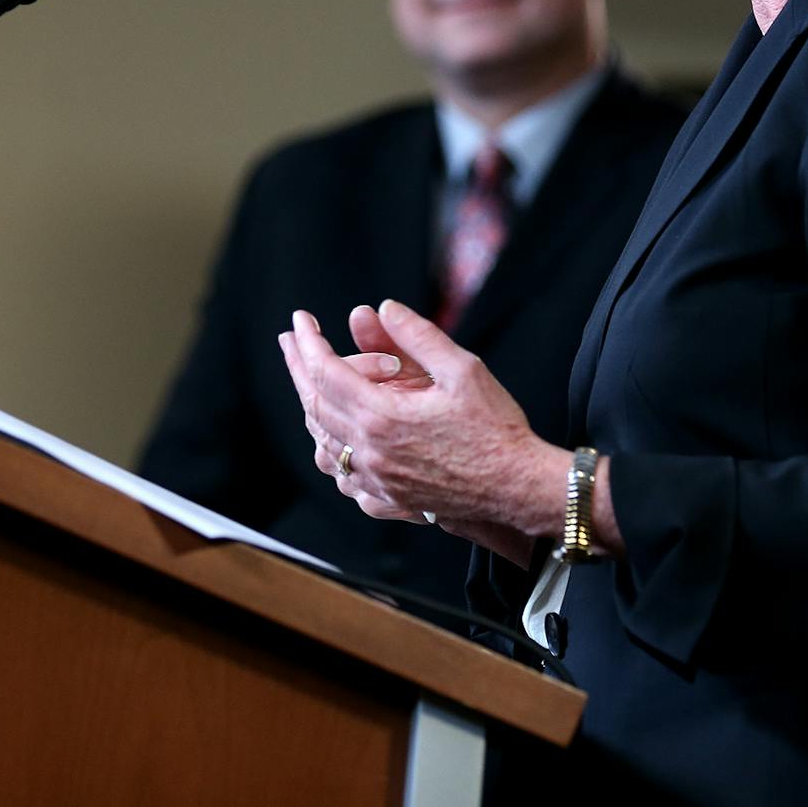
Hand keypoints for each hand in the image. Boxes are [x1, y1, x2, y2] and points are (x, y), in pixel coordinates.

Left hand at [277, 299, 565, 540]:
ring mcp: (376, 480)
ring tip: (308, 382)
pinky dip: (332, 452)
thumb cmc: (495, 428)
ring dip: (312, 408)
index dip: (309, 343)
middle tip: (289, 342)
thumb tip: (383, 309)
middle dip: (299, 368)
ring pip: (324, 443)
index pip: (326, 373)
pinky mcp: (388, 499)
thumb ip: (417, 336)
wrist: (517, 487)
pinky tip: (334, 440)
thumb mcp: (462, 369)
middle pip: (315, 405)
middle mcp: (369, 452)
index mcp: (382, 417)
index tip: (301, 320)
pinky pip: (344, 477)